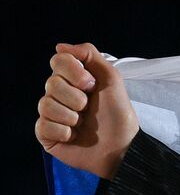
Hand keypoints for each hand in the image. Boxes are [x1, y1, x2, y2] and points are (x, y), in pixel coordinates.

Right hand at [35, 42, 140, 178]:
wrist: (122, 147)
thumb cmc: (118, 115)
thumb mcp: (111, 79)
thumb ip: (90, 55)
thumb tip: (60, 47)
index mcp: (72, 80)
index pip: (58, 61)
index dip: (75, 73)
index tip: (91, 85)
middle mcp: (59, 95)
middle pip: (51, 83)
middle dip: (76, 97)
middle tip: (89, 108)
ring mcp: (51, 114)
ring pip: (45, 104)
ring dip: (71, 116)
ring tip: (83, 124)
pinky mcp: (46, 134)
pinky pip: (43, 124)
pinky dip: (63, 131)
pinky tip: (74, 136)